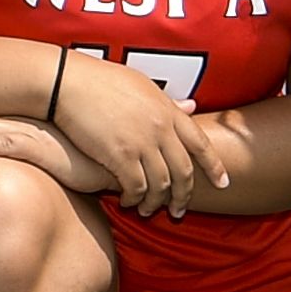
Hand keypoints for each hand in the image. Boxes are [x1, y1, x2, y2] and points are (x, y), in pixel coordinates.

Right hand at [44, 53, 224, 213]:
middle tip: (179, 211)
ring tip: (149, 211)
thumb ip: (168, 102)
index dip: (214, 166)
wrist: (66, 81)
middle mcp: (160, 128)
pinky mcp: (119, 155)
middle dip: (185, 195)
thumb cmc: (100, 80)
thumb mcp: (142, 85)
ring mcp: (141, 142)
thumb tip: (192, 107)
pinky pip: (136, 187)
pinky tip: (128, 202)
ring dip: (157, 202)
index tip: (224, 183)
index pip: (201, 144)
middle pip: (184, 171)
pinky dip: (135, 199)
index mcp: (167, 110)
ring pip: (161, 184)